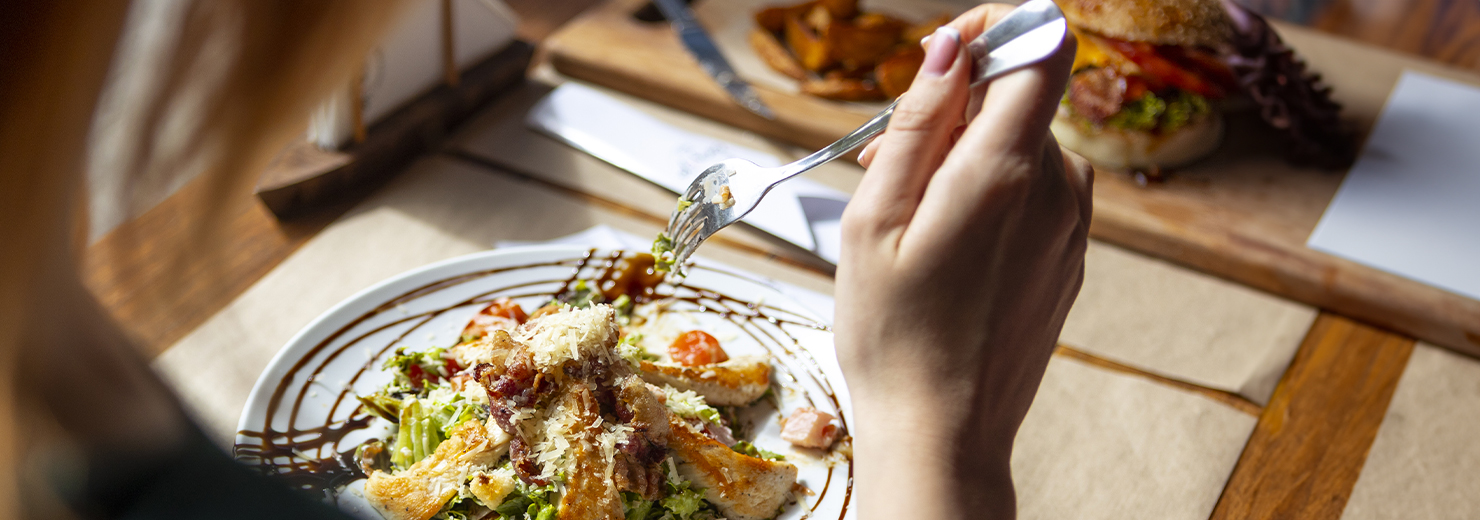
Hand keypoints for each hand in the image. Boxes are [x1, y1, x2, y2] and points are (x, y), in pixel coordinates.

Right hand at [833, 5, 1090, 519]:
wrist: (944, 436)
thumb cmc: (895, 338)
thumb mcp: (875, 220)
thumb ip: (918, 123)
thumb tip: (951, 47)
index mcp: (1006, 173)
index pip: (1045, 45)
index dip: (997, 28)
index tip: (942, 53)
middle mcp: (1058, 191)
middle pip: (1022, 96)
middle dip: (953, 106)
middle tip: (884, 163)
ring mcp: (1072, 227)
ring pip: (1023, 144)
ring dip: (963, 152)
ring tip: (904, 213)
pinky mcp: (1069, 257)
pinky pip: (1034, 191)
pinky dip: (987, 191)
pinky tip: (940, 242)